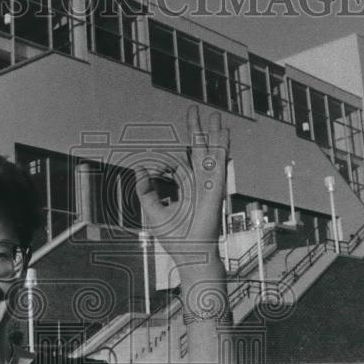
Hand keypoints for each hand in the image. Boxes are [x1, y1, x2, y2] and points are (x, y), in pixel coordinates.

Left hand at [134, 105, 228, 269]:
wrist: (191, 252)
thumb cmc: (175, 237)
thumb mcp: (153, 211)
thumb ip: (145, 190)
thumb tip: (138, 170)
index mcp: (186, 186)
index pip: (176, 163)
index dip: (161, 162)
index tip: (152, 168)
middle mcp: (199, 182)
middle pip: (197, 150)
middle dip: (195, 131)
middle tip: (194, 110)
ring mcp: (209, 183)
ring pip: (211, 152)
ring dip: (213, 133)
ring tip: (215, 115)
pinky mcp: (216, 188)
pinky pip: (219, 163)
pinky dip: (222, 147)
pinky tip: (224, 133)